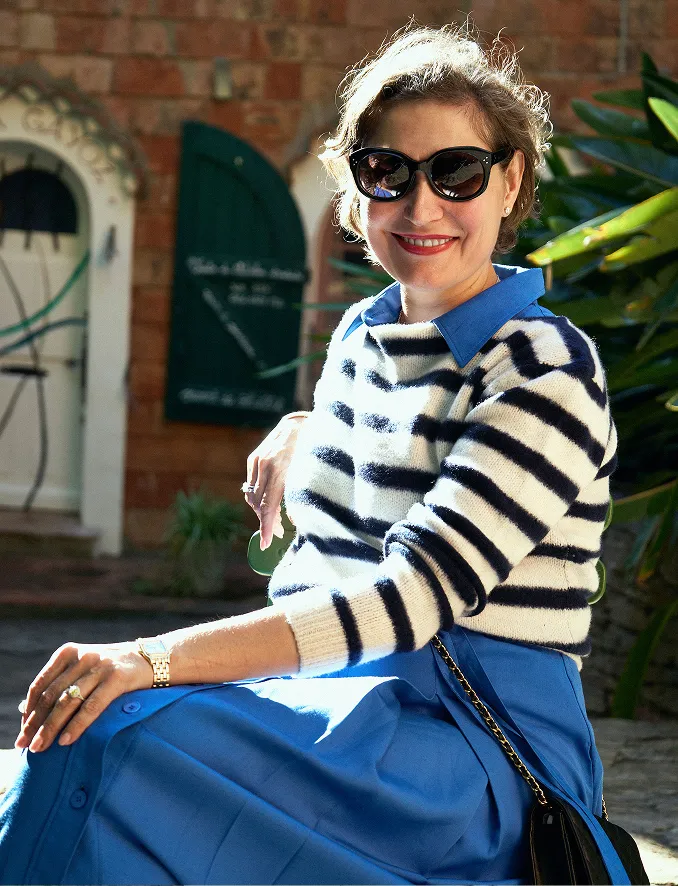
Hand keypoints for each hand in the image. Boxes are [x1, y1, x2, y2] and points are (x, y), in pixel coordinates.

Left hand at [15, 641, 152, 752]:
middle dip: (35, 724)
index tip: (23, 731)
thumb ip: (60, 684)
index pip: (40, 685)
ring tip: (40, 747)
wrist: (151, 659)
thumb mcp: (83, 668)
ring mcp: (100, 666)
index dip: (29, 710)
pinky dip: (76, 726)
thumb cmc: (111, 670)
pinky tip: (66, 741)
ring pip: (67, 702)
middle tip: (25, 745)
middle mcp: (82, 656)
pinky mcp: (117, 678)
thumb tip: (27, 712)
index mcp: (68, 652)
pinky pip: (91, 706)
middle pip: (51, 695)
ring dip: (50, 728)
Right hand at [244, 411, 308, 549]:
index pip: (268, 506)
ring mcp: (256, 461)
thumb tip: (293, 520)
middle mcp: (264, 466)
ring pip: (251, 496)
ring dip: (261, 510)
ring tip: (275, 519)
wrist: (301, 422)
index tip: (266, 543)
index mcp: (280, 470)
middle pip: (258, 504)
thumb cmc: (312, 449)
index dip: (266, 528)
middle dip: (266, 521)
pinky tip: (269, 502)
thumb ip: (301, 496)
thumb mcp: (310, 473)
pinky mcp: (253, 459)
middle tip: (277, 532)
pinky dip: (258, 497)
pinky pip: (251, 485)